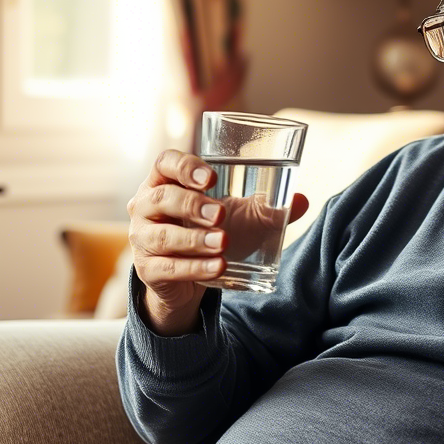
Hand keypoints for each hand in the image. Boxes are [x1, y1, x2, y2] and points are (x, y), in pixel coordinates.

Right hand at [128, 150, 307, 335]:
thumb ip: (267, 208)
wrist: (189, 280)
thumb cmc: (209, 233)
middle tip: (221, 214)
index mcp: (163, 182)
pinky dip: (195, 267)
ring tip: (223, 242)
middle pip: (160, 197)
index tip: (213, 179)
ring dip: (194, 239)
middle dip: (192, 204)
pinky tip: (218, 267)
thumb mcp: (238, 217)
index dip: (185, 167)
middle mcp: (144, 207)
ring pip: (162, 235)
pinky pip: (168, 268)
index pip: (164, 163)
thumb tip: (302, 200)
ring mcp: (141, 240)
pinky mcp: (147, 270)